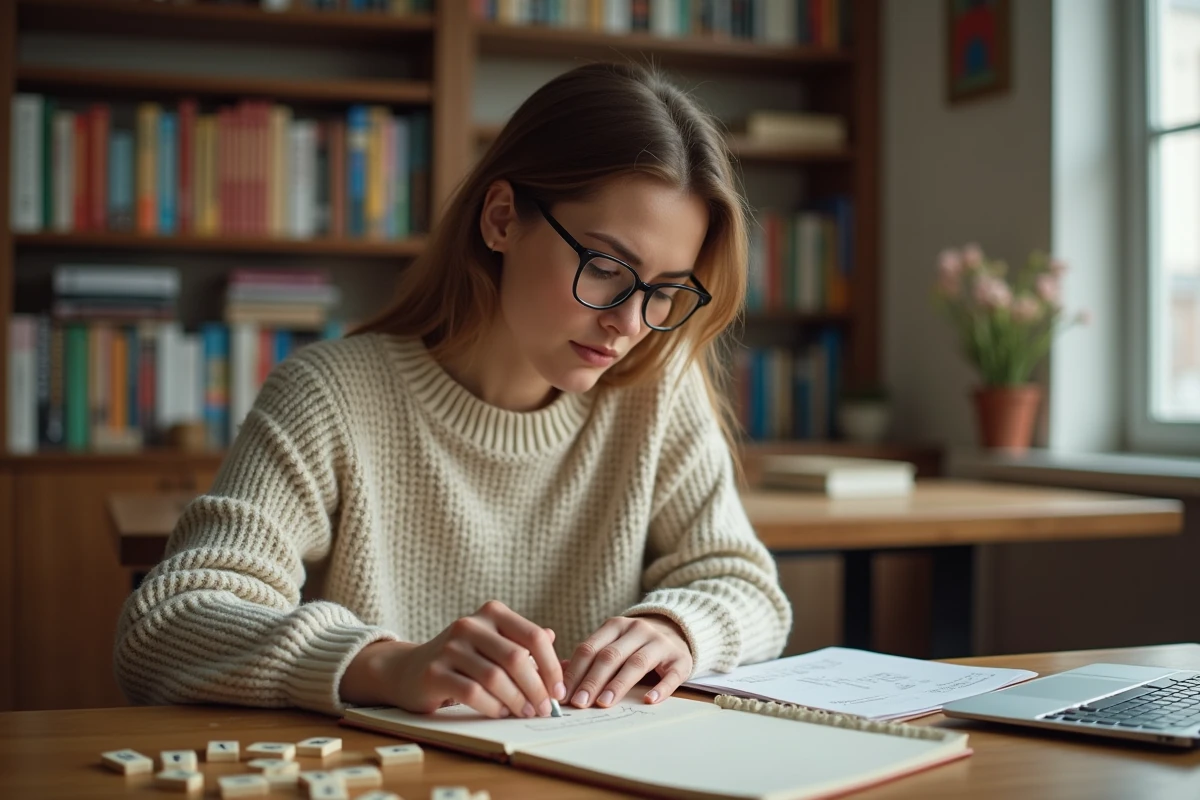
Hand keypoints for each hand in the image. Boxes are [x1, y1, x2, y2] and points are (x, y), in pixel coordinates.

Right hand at [340, 600, 564, 718]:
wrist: (409, 669)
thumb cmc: (463, 660)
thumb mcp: (495, 646)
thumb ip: (525, 646)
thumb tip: (562, 653)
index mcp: (492, 613)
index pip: (533, 636)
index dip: (551, 665)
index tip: (558, 690)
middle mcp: (471, 624)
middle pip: (515, 657)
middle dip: (535, 688)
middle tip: (544, 709)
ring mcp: (450, 646)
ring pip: (494, 677)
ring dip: (515, 700)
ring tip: (524, 713)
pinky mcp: (434, 671)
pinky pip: (471, 692)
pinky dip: (491, 706)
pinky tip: (499, 713)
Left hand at [563, 615, 692, 708]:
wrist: (676, 630)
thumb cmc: (634, 644)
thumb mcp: (612, 643)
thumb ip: (589, 657)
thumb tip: (559, 676)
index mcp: (615, 625)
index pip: (590, 648)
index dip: (575, 672)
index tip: (563, 694)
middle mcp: (637, 630)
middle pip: (610, 656)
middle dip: (592, 681)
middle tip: (579, 703)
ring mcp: (660, 643)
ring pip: (636, 663)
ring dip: (618, 684)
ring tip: (604, 703)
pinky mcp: (680, 659)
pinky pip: (671, 674)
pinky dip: (661, 688)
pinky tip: (649, 700)